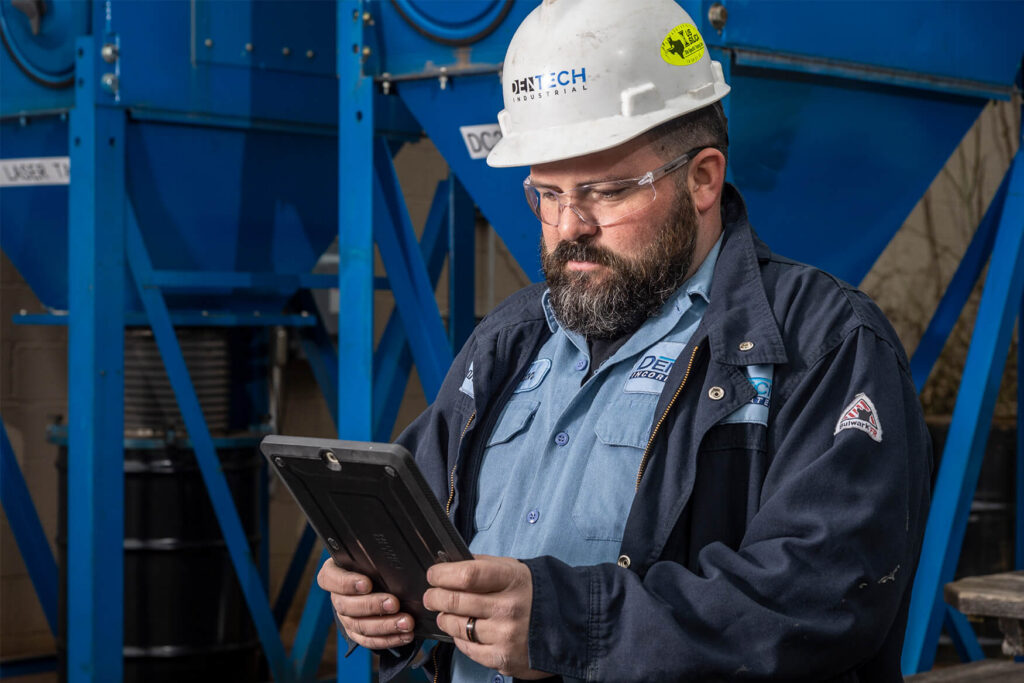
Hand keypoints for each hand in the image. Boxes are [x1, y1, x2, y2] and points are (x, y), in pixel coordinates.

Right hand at [317, 559, 415, 649]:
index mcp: (334, 574)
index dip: (347, 583)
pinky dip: (388, 639)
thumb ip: (373, 553)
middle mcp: (337, 597)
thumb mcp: (368, 554)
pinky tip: (404, 635)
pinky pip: (369, 641)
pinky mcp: (357, 633)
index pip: (331, 579)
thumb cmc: (371, 563)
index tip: (367, 583)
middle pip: (347, 606)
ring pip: (359, 626)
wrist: (374, 579)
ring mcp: (346, 617)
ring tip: (406, 622)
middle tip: (394, 603)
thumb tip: (392, 544)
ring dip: (385, 626)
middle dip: (372, 606)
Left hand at [424, 555, 548, 679]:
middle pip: (455, 601)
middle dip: (435, 597)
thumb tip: (450, 563)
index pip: (467, 575)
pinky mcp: (503, 658)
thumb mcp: (514, 569)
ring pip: (457, 626)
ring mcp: (506, 635)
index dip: (443, 574)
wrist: (570, 624)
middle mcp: (508, 608)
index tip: (434, 574)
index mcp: (511, 579)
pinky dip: (460, 639)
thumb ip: (483, 565)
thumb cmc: (534, 593)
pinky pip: (467, 648)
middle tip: (432, 596)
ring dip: (445, 618)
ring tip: (446, 613)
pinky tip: (464, 631)